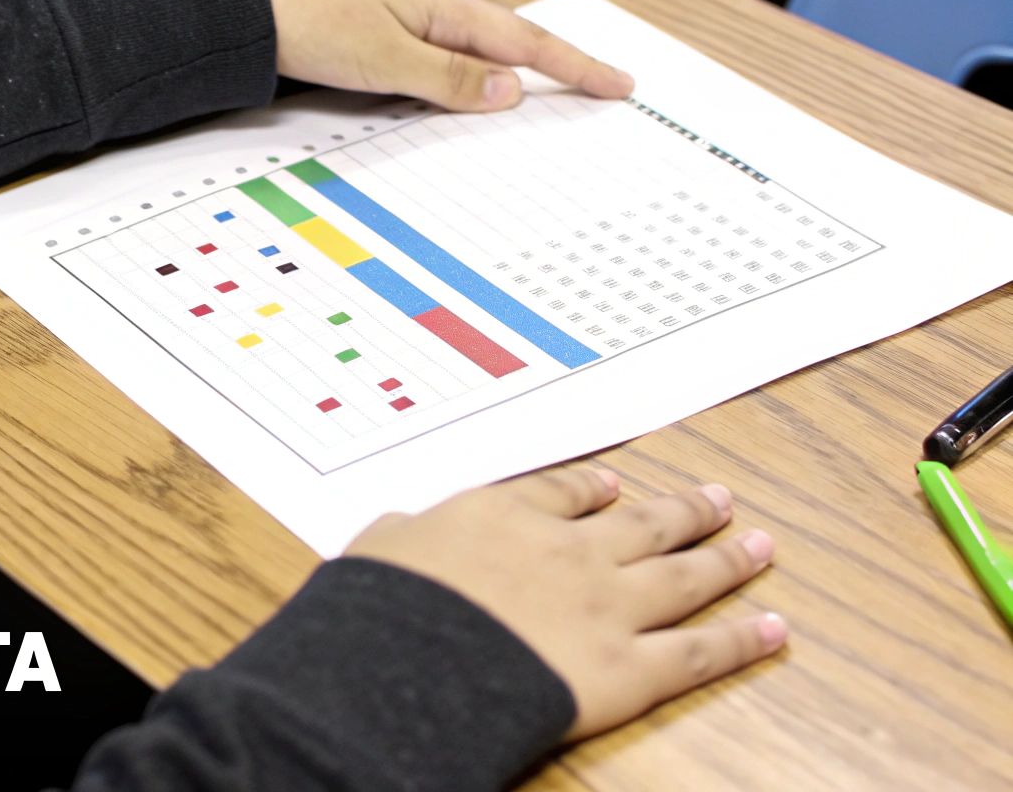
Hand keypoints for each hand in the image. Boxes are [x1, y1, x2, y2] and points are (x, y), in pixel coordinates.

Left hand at [251, 0, 635, 110]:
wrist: (242, 5)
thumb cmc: (308, 20)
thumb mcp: (387, 59)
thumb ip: (450, 78)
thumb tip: (511, 89)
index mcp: (440, 4)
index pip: (524, 41)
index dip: (575, 66)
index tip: (619, 84)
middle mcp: (427, 5)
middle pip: (504, 44)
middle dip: (552, 70)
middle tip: (598, 91)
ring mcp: (400, 18)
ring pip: (467, 56)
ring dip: (501, 81)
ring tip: (546, 100)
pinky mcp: (372, 34)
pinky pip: (433, 61)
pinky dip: (458, 82)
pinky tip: (462, 97)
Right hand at [344, 468, 783, 738]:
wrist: (416, 661)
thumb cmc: (386, 605)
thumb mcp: (378, 547)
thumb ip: (401, 534)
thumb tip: (397, 530)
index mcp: (506, 515)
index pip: (565, 492)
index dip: (597, 488)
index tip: (618, 484)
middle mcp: (569, 552)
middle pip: (643, 524)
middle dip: (684, 510)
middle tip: (719, 500)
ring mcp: (608, 607)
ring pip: (684, 576)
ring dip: (726, 559)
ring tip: (759, 547)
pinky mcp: (631, 669)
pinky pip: (700, 652)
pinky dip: (742, 640)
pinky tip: (773, 628)